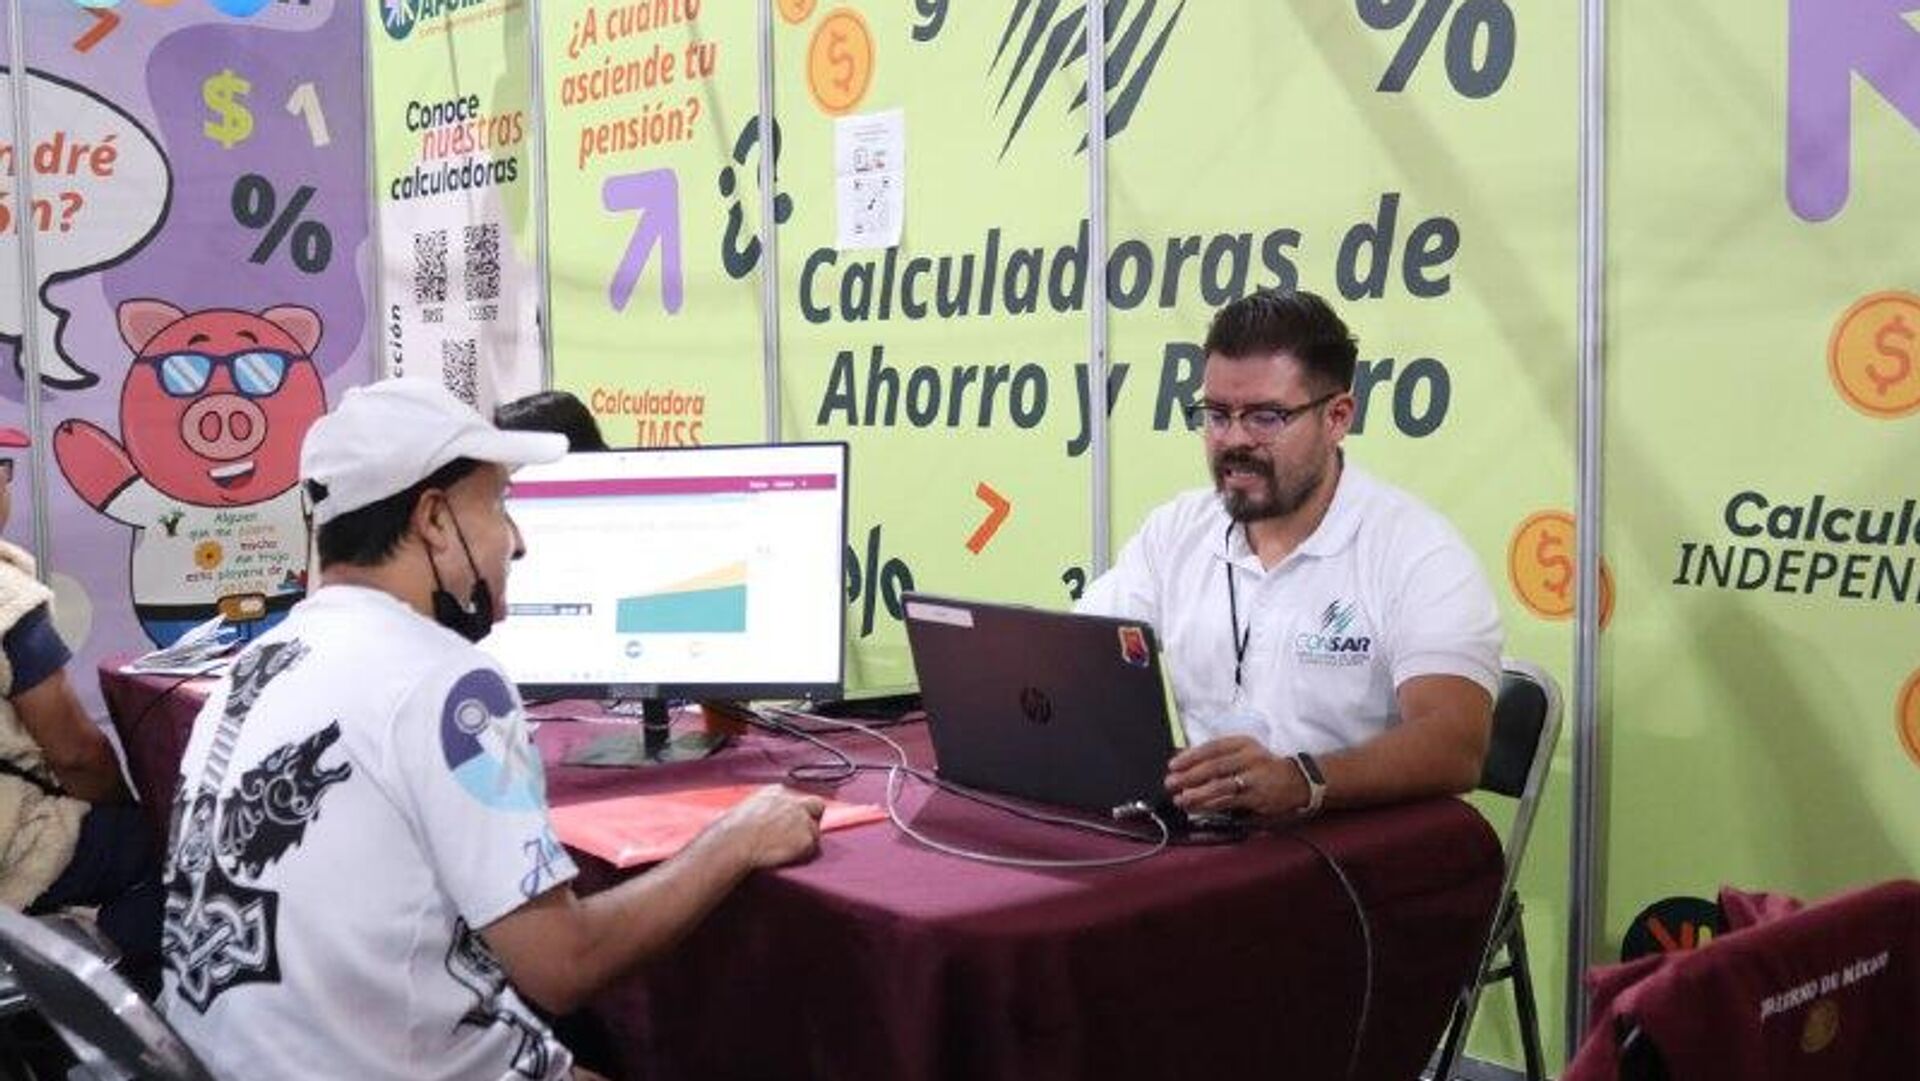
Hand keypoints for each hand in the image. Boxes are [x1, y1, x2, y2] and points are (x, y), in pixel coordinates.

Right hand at [713, 785, 825, 868]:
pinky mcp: (808, 837)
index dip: (795, 812)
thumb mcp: (745, 810)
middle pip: (816, 805)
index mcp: (776, 791)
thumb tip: (763, 823)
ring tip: (782, 851)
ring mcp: (803, 818)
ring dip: (803, 841)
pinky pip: (812, 849)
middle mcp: (793, 801)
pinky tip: (785, 857)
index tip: (789, 824)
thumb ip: (762, 810)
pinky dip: (802, 855)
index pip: (796, 798)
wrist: (736, 842)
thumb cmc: (732, 831)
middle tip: (798, 836)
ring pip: (814, 831)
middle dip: (811, 818)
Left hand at [1166, 736, 1304, 817]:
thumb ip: (1215, 755)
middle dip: (1190, 776)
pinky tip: (1197, 807)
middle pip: (1215, 767)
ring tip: (1180, 798)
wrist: (1296, 780)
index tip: (1173, 764)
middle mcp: (1250, 758)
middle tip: (1171, 783)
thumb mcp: (1242, 752)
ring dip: (1198, 794)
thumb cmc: (1262, 766)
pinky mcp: (1257, 797)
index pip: (1213, 747)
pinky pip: (1229, 802)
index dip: (1191, 756)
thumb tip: (1183, 756)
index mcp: (1243, 743)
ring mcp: (1255, 778)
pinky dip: (1210, 805)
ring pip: (1221, 786)